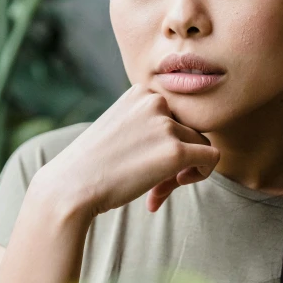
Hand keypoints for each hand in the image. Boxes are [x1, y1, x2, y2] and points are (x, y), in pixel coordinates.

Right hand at [41, 83, 219, 217]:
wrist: (70, 187)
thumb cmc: (92, 165)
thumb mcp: (119, 129)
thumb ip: (149, 126)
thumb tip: (185, 142)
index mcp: (140, 92)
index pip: (174, 113)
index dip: (167, 140)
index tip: (147, 161)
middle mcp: (154, 101)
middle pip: (189, 129)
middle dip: (177, 157)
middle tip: (155, 182)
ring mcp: (166, 125)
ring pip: (200, 144)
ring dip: (184, 169)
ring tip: (156, 191)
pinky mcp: (176, 151)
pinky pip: (212, 157)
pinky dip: (203, 172)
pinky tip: (178, 184)